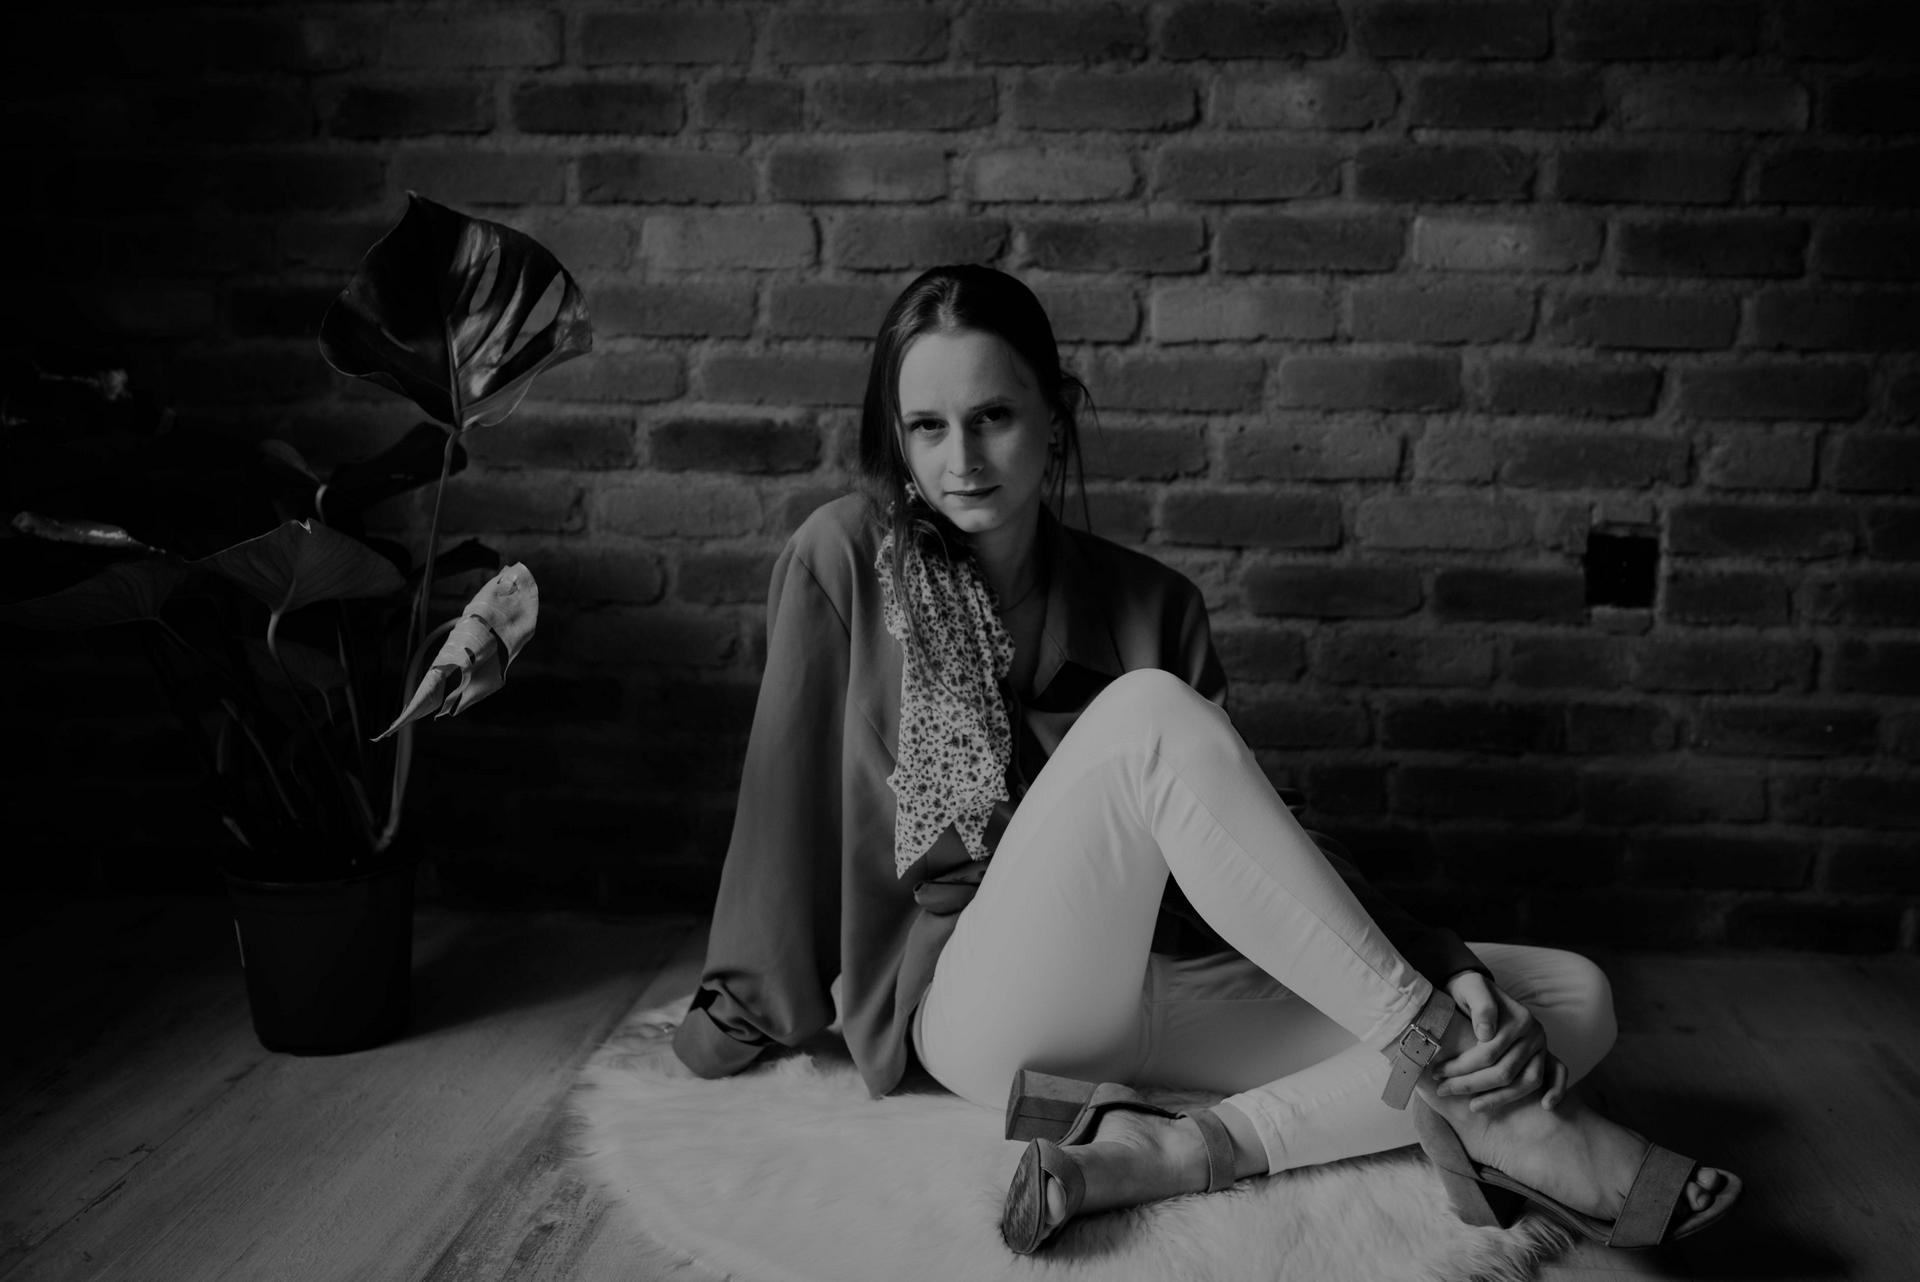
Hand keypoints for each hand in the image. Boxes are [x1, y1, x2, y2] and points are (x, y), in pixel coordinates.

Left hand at [1435, 971, 1567, 1112]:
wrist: (1478, 988)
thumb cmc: (1470, 990)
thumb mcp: (1470, 987)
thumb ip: (1481, 1005)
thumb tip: (1486, 1034)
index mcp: (1519, 1018)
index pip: (1488, 1054)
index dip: (1461, 1067)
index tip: (1437, 1073)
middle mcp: (1535, 1033)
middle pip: (1505, 1071)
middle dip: (1471, 1085)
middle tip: (1443, 1090)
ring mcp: (1542, 1045)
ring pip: (1527, 1081)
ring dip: (1501, 1098)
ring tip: (1473, 1106)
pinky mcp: (1546, 1054)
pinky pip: (1559, 1074)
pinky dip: (1556, 1090)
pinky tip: (1544, 1106)